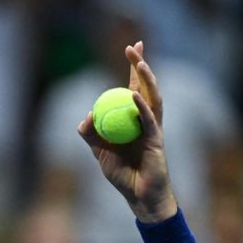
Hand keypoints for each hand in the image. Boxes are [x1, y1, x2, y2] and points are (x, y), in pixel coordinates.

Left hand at [78, 41, 177, 222]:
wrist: (138, 197)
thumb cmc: (122, 175)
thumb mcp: (99, 153)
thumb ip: (90, 135)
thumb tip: (85, 116)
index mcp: (133, 120)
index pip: (133, 88)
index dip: (133, 68)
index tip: (131, 48)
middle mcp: (146, 120)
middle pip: (145, 86)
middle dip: (140, 64)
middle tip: (135, 45)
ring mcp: (153, 128)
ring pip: (152, 97)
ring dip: (146, 79)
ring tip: (139, 62)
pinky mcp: (157, 140)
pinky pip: (149, 120)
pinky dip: (141, 106)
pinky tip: (133, 95)